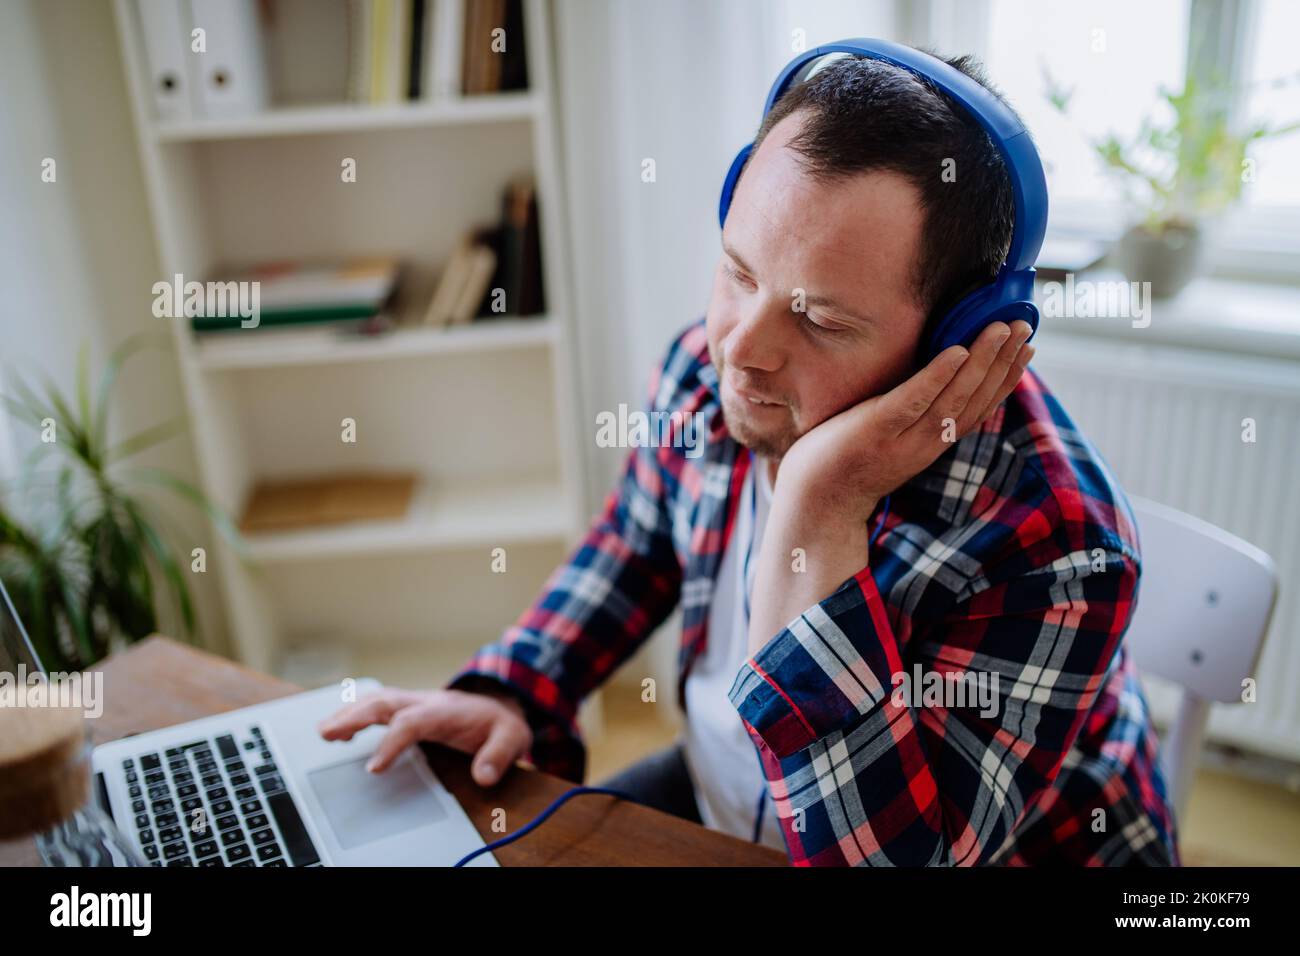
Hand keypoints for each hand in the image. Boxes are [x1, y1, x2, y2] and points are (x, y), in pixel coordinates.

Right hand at [317, 686, 531, 786]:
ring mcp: (413, 701)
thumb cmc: (499, 724)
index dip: (390, 742)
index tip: (373, 767)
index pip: (412, 722)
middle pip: (385, 702)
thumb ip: (498, 755)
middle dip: (355, 716)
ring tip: (324, 731)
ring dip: (348, 713)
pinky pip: (376, 705)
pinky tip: (337, 729)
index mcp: (445, 710)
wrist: (498, 705)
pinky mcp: (406, 707)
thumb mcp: (512, 738)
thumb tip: (483, 776)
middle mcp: (424, 702)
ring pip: (376, 700)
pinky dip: (354, 713)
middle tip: (327, 733)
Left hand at [745, 320, 1033, 656]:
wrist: (813, 504)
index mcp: (932, 444)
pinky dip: (937, 377)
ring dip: (981, 362)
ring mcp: (902, 438)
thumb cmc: (845, 464)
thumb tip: (929, 385)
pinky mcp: (876, 429)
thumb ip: (912, 417)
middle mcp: (926, 443)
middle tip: (1024, 326)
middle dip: (1003, 362)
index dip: (1006, 378)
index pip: (980, 407)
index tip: (1028, 348)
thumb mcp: (890, 440)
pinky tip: (956, 352)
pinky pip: (913, 401)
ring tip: (1000, 329)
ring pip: (953, 397)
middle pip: (975, 400)